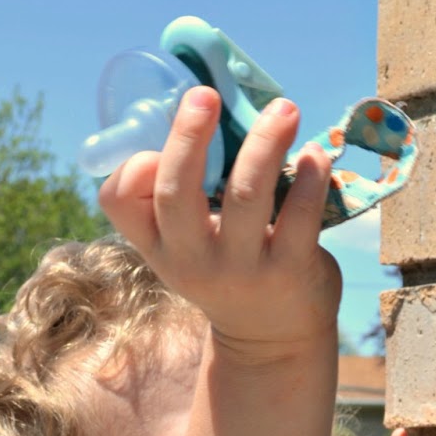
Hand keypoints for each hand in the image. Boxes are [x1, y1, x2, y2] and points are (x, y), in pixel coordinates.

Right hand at [98, 88, 340, 353]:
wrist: (273, 341)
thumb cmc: (229, 269)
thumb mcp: (191, 245)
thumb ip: (190, 195)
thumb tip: (209, 107)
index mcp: (160, 246)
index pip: (119, 201)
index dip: (134, 166)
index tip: (159, 142)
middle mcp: (192, 260)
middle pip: (177, 191)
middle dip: (189, 136)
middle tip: (205, 93)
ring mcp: (242, 269)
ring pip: (246, 194)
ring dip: (266, 143)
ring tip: (284, 109)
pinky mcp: (290, 272)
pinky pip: (300, 215)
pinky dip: (310, 178)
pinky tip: (315, 155)